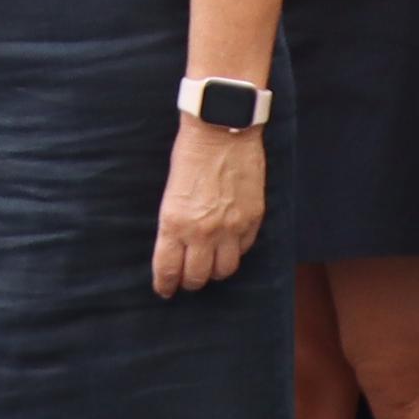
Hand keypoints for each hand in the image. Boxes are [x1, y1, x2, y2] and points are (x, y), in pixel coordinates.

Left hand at [153, 116, 264, 294]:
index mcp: (174, 223)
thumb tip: (176, 247)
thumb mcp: (171, 191)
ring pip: (224, 270)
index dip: (165, 285)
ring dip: (215, 272)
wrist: (222, 128)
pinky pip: (244, 250)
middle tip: (187, 279)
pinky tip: (229, 246)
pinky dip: (236, 252)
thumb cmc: (190, 153)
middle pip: (197, 277)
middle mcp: (202, 231)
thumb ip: (174, 222)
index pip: (167, 269)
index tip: (165, 290)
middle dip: (189, 281)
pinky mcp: (253, 219)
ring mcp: (231, 227)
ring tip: (209, 265)